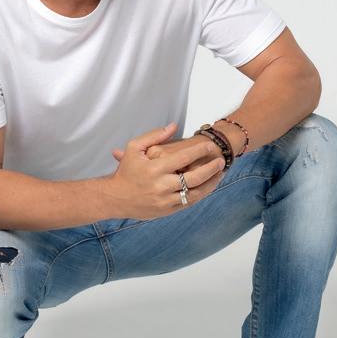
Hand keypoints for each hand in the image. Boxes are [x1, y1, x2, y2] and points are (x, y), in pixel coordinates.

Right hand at [107, 122, 225, 219]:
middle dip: (211, 168)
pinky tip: (208, 186)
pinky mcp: (167, 210)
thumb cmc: (125, 171)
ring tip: (220, 174)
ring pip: (195, 193)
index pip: (184, 157)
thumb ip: (155, 136)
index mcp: (154, 168)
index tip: (210, 145)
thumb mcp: (134, 148)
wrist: (115, 198)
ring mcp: (165, 200)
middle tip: (221, 160)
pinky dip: (201, 194)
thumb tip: (174, 126)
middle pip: (194, 177)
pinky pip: (189, 203)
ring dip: (211, 183)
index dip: (200, 150)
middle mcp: (161, 185)